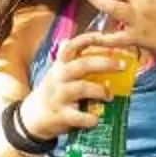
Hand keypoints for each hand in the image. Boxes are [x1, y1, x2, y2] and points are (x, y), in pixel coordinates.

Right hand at [20, 30, 138, 141]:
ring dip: (99, 90)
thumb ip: (73, 59)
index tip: (103, 36)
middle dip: (104, 63)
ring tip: (110, 96)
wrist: (34, 115)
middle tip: (122, 66)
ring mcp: (59, 96)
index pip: (72, 47)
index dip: (87, 39)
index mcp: (61, 66)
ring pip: (81, 88)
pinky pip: (76, 116)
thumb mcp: (59, 72)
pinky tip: (95, 120)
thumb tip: (86, 38)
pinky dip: (87, 118)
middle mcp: (59, 77)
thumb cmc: (55, 91)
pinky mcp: (60, 115)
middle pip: (82, 65)